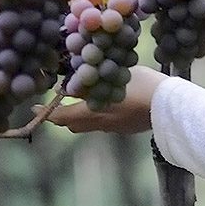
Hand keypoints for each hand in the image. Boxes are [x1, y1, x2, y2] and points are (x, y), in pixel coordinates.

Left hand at [33, 66, 167, 133]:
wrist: (171, 107)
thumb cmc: (143, 87)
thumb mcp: (114, 77)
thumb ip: (91, 81)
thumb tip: (68, 84)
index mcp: (93, 112)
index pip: (62, 116)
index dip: (46, 112)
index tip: (34, 106)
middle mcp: (100, 124)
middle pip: (72, 124)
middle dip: (60, 115)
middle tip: (54, 104)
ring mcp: (114, 129)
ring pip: (87, 125)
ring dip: (77, 116)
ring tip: (76, 101)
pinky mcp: (125, 129)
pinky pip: (103, 124)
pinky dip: (95, 115)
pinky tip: (102, 102)